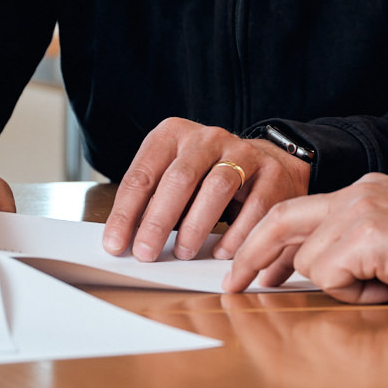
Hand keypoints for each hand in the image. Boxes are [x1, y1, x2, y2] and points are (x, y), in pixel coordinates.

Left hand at [105, 118, 311, 261]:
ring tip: (183, 252)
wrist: (265, 164)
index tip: (115, 245)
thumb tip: (123, 241)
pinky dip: (236, 233)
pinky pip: (253, 206)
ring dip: (196, 226)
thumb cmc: (207, 177)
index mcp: (173, 134)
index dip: (125, 213)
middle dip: (159, 221)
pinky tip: (222, 251)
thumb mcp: (174, 178)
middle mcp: (208, 137)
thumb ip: (150, 201)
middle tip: (146, 253)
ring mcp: (243, 151)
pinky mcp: (271, 171)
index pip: (143, 175)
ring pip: (217, 187)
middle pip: (179, 178)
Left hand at [222, 174, 387, 302]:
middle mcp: (358, 192)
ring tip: (387, 284)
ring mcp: (361, 210)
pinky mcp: (366, 234)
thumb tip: (319, 272)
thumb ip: (360, 246)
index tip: (254, 267)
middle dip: (250, 254)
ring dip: (341, 286)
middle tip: (232, 285)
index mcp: (367, 191)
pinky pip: (331, 276)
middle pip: (281, 219)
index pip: (301, 210)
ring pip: (310, 260)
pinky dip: (355, 293)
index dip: (270, 240)